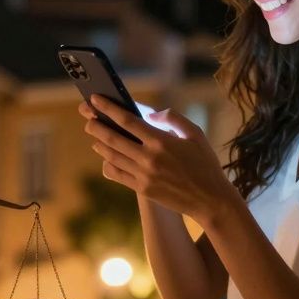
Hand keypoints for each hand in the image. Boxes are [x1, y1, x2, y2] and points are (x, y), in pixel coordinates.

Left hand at [78, 95, 239, 223]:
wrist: (210, 199)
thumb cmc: (205, 164)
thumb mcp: (196, 134)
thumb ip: (173, 118)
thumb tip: (151, 115)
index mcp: (161, 141)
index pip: (127, 120)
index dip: (108, 108)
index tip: (95, 99)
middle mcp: (149, 158)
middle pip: (113, 138)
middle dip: (97, 126)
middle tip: (88, 119)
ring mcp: (143, 175)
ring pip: (112, 156)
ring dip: (100, 144)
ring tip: (94, 137)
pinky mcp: (142, 189)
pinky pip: (117, 174)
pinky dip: (108, 164)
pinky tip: (106, 158)